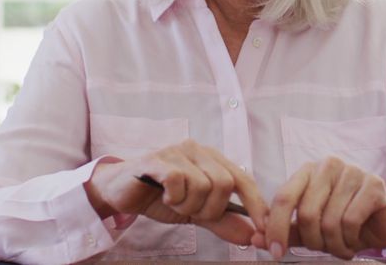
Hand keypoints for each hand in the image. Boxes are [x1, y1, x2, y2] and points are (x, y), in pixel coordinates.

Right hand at [84, 139, 267, 245]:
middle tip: (192, 213)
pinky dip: (174, 197)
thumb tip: (251, 236)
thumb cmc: (160, 197)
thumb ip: (222, 221)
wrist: (121, 192)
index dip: (256, 205)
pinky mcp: (157, 159)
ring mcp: (177, 152)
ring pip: (202, 185)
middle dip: (211, 209)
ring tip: (175, 203)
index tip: (263, 229)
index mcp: (212, 159)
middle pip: (224, 184)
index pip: (244, 180)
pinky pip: (178, 180)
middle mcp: (198, 150)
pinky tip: (165, 196)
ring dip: (189, 205)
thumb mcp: (196, 213)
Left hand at [255, 156, 385, 259]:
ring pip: (329, 221)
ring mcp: (352, 172)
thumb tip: (256, 239)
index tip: (274, 252)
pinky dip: (349, 240)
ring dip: (333, 245)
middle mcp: (329, 165)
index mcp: (309, 171)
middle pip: (306, 213)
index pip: (283, 197)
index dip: (275, 228)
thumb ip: (286, 231)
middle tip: (324, 250)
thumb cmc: (345, 222)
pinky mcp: (373, 185)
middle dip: (313, 241)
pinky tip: (354, 243)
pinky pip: (350, 221)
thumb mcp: (311, 228)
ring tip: (341, 247)